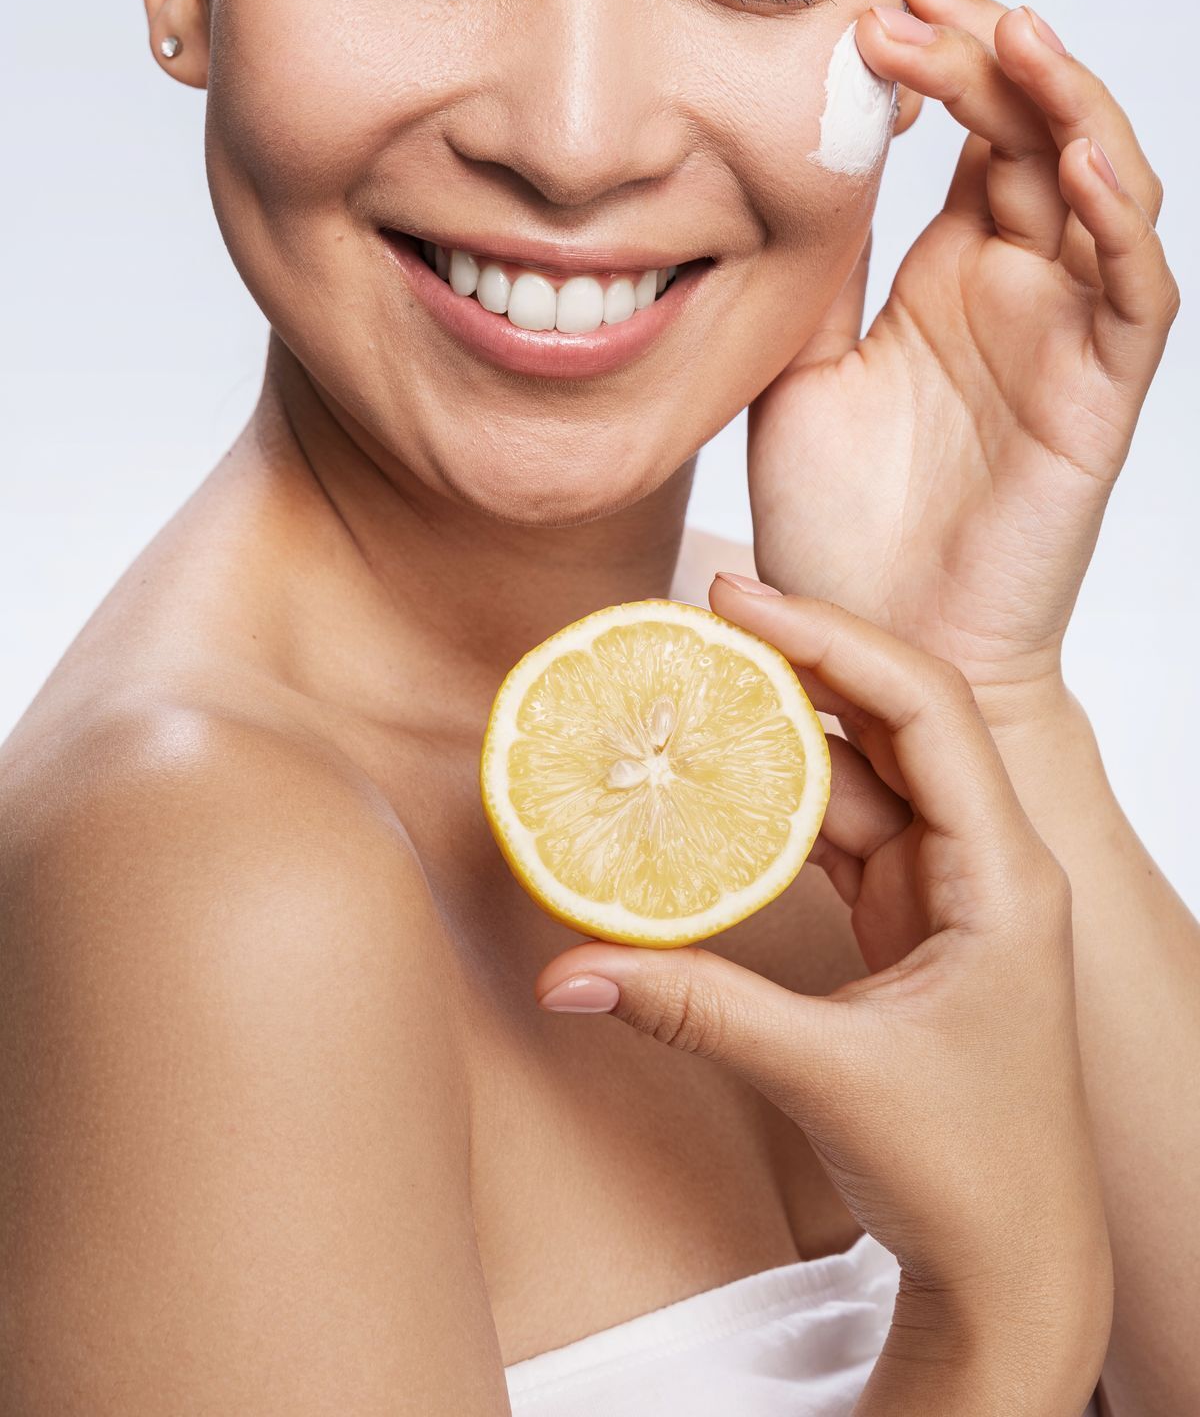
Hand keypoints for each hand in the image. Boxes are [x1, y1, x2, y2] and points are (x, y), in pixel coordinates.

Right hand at [533, 582, 1111, 1363]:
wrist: (1017, 1265)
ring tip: (693, 685)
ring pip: (858, 775)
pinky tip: (713, 781)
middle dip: (801, 661)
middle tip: (704, 615)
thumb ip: (692, 1008)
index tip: (743, 600)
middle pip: (893, 720)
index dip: (835, 641)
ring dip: (780, 733)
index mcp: (1002, 875)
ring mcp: (944, 888)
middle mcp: (982, 862)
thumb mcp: (825, 1074)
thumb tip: (565, 971)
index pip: (926, 710)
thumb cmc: (973, 1174)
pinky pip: (837, 835)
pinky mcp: (907, 919)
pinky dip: (774, 807)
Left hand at [747, 0, 1179, 714]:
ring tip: (1007, 32)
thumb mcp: (796, 364)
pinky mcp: (1100, 392)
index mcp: (948, 272)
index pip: (971, 130)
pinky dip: (1119, 218)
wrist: (870, 644)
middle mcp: (1018, 287)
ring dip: (1065, 102)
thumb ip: (812, 270)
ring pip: (1102, 184)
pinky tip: (1080, 159)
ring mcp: (1065, 332)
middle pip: (1034, 130)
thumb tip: (779, 155)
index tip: (865, 5)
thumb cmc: (836, 524)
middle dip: (984, 51)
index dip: (938, 58)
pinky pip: (1133, 289)